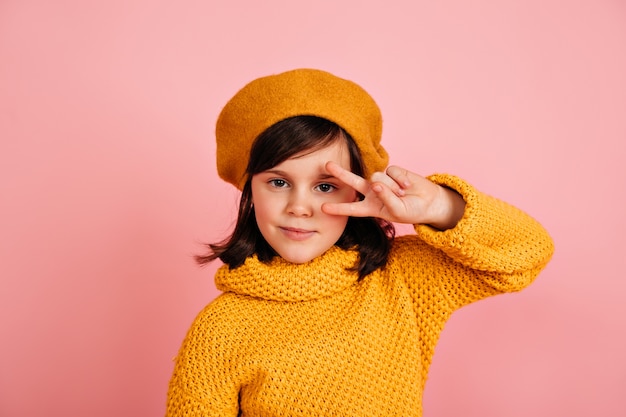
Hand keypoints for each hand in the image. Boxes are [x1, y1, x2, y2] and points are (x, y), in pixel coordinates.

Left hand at [322, 162, 465, 229]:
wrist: (428, 202)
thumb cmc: (411, 211)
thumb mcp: (398, 211)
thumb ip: (386, 198)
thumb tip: (376, 183)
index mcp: (370, 207)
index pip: (352, 208)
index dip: (338, 209)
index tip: (323, 208)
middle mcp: (373, 192)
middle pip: (353, 182)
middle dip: (341, 173)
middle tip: (327, 165)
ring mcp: (382, 181)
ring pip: (378, 178)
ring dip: (392, 187)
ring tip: (403, 194)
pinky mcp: (392, 171)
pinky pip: (392, 172)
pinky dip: (401, 180)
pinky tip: (408, 186)